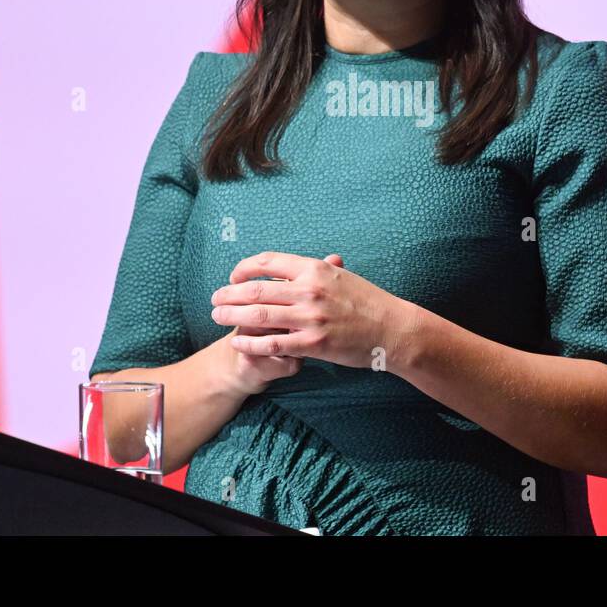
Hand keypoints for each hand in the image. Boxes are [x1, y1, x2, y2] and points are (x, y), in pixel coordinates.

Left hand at [210, 251, 414, 370]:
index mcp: (314, 268)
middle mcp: (309, 290)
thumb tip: (291, 265)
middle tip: (214, 299)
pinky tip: (238, 343)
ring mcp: (310, 318)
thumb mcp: (341, 275)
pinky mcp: (313, 344)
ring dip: (233, 316)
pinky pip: (273, 343)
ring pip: (259, 315)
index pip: (268, 262)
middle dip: (229, 294)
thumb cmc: (367, 301)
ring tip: (217, 317)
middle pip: (256, 289)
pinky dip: (251, 343)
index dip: (244, 269)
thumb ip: (314, 269)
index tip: (234, 276)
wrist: (391, 329)